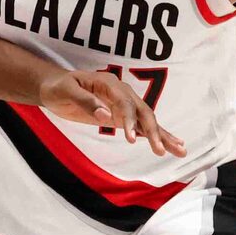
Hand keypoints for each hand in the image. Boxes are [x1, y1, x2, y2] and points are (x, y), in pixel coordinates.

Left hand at [37, 67, 185, 153]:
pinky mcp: (122, 116)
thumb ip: (85, 102)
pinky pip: (142, 126)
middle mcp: (122, 92)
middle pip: (143, 111)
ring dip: (163, 135)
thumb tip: (105, 115)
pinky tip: (170, 146)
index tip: (131, 139)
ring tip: (180, 150)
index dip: (130, 120)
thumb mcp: (67, 91)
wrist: (54, 87)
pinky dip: (156, 136)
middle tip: (160, 150)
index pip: (125, 103)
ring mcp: (124, 104)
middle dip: (153, 131)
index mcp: (109, 84)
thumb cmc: (59, 86)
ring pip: (148, 120)